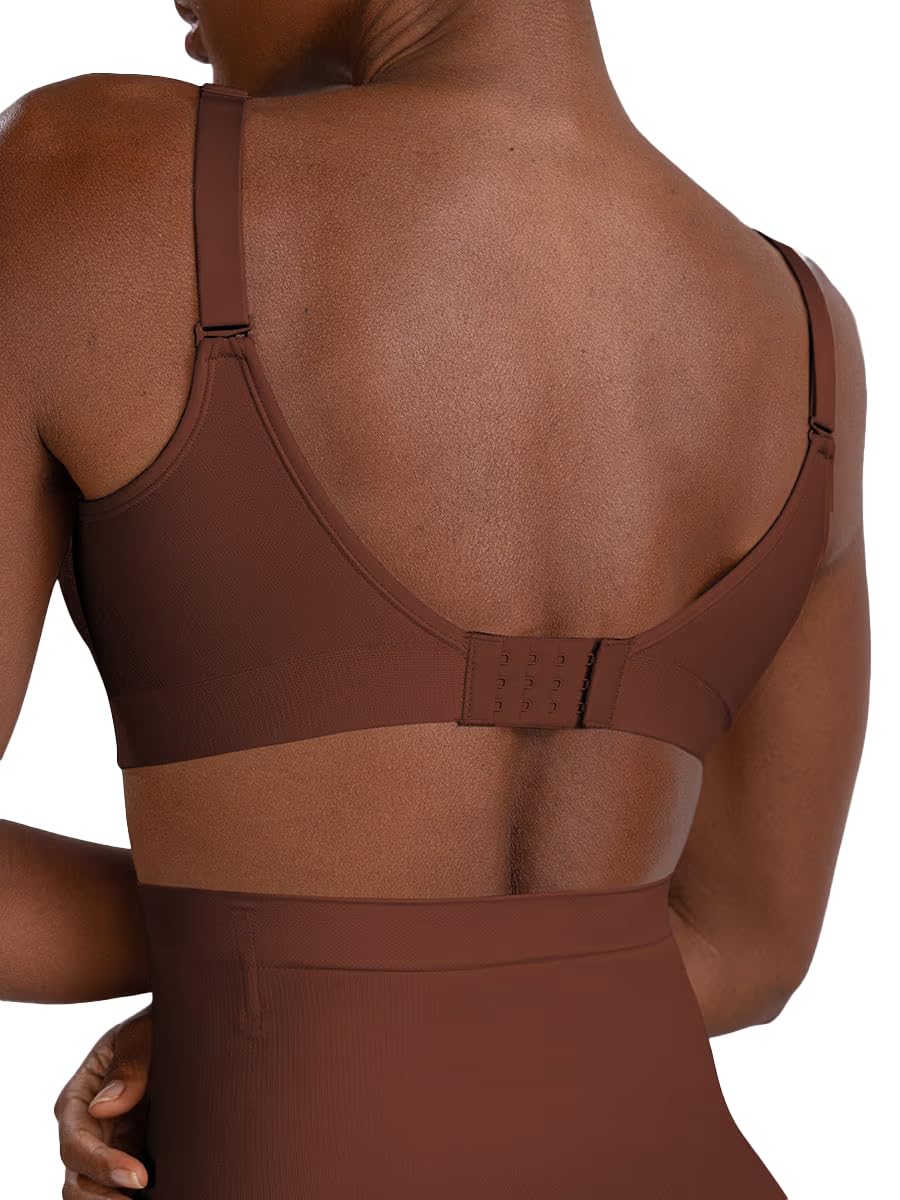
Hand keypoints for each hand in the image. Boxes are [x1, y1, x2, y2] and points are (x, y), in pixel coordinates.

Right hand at [54, 1006, 151, 1197]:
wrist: (185, 1028)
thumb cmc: (157, 1025)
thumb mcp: (144, 1032)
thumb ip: (128, 1064)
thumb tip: (102, 1106)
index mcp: (80, 1093)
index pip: (75, 1142)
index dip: (101, 1164)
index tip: (139, 1176)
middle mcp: (86, 1123)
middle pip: (76, 1177)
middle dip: (102, 1197)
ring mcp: (106, 1142)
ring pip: (90, 1189)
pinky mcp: (128, 1153)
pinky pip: (116, 1187)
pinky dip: (124, 1196)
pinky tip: (151, 1197)